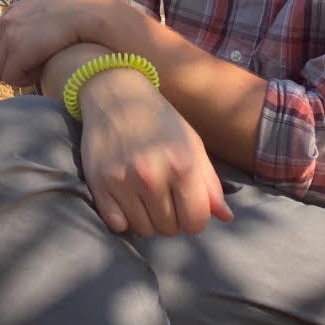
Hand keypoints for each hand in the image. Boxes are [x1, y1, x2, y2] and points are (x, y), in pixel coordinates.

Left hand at [0, 0, 113, 85]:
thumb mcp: (55, 22)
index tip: (39, 59)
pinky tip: (45, 71)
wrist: (103, 15)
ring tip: (44, 69)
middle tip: (41, 67)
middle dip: (14, 67)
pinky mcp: (17, 44)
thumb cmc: (87, 24)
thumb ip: (38, 31)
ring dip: (18, 74)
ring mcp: (11, 28)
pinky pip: (8, 75)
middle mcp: (11, 16)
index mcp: (18, 9)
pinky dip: (24, 79)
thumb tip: (28, 53)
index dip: (16, 58)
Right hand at [80, 73, 232, 237]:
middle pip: (169, 228)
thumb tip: (225, 217)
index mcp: (182, 164)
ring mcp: (122, 180)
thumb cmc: (159, 120)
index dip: (194, 219)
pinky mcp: (98, 183)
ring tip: (144, 196)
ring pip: (143, 230)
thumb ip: (209, 182)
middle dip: (170, 218)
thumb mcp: (191, 143)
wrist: (115, 94)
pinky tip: (125, 198)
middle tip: (163, 196)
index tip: (186, 206)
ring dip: (147, 219)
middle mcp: (151, 175)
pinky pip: (117, 224)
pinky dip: (123, 217)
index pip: (196, 221)